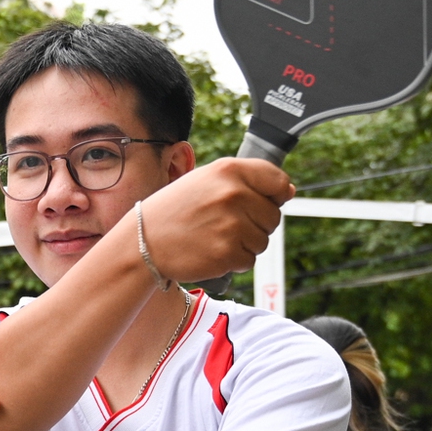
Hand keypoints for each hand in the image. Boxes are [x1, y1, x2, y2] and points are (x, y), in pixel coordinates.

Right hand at [125, 157, 293, 284]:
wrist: (142, 241)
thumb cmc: (174, 210)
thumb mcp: (206, 181)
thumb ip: (247, 181)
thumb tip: (289, 191)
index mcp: (229, 170)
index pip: (277, 181)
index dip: (274, 195)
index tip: (258, 202)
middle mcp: (233, 194)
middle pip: (273, 216)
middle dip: (255, 224)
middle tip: (223, 224)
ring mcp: (232, 224)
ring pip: (263, 240)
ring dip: (244, 244)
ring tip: (214, 237)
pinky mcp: (227, 253)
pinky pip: (249, 260)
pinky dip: (234, 260)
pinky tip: (210, 251)